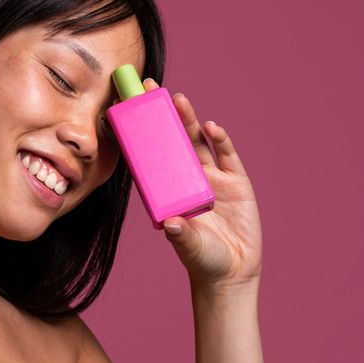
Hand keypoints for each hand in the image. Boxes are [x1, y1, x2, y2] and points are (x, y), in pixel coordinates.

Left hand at [143, 78, 262, 292]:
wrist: (232, 273)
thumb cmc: (202, 260)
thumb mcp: (189, 246)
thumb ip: (182, 235)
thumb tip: (171, 223)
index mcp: (168, 191)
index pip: (150, 157)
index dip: (140, 135)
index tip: (128, 111)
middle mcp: (187, 180)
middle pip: (173, 141)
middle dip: (163, 116)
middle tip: (151, 89)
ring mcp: (212, 179)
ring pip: (197, 143)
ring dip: (188, 121)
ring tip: (179, 100)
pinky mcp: (236, 183)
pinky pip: (227, 157)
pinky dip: (221, 141)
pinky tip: (212, 127)